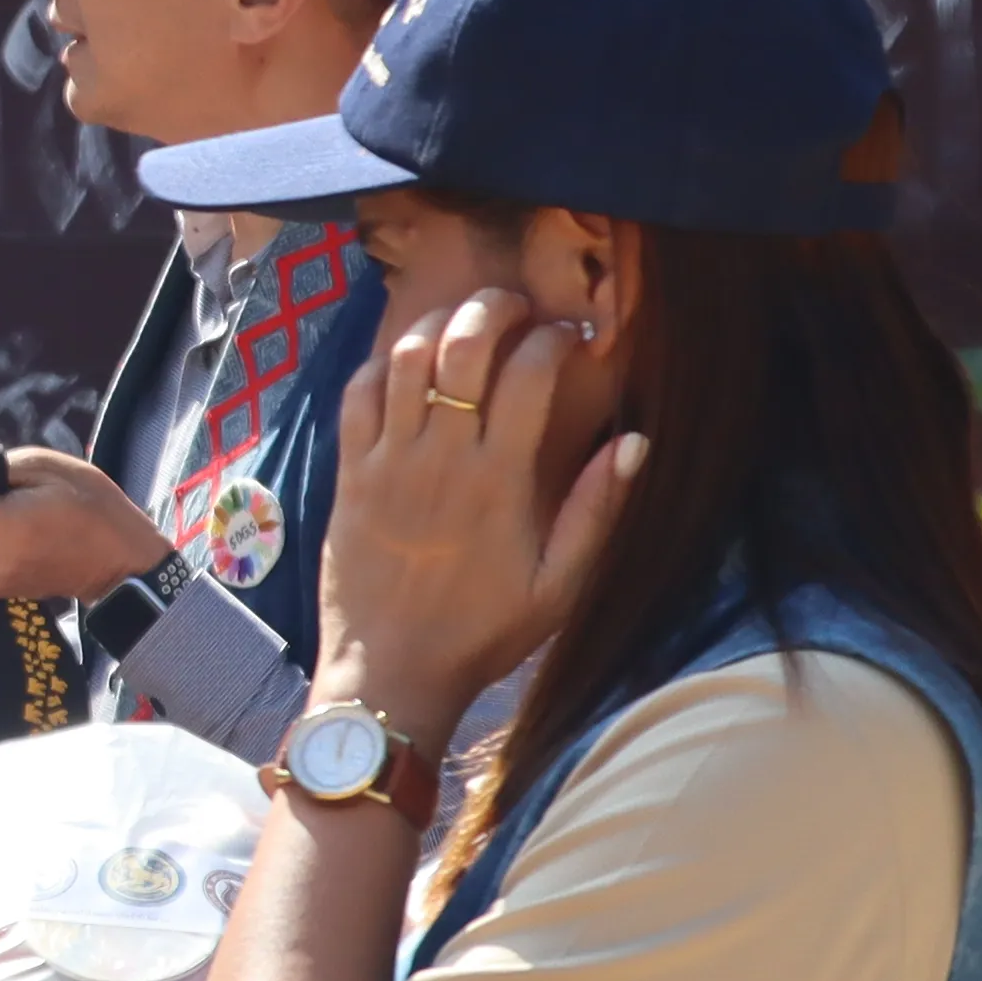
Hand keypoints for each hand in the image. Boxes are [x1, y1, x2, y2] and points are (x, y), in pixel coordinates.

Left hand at [312, 292, 637, 742]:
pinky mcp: (348, 474)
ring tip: (460, 322)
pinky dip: (380, 365)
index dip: (555, 337)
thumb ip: (596, 511)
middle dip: (493, 307)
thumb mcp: (558, 585)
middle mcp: (440, 457)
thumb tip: (632, 443)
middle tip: (515, 307)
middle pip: (461, 343)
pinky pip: (356, 396)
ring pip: (403, 357)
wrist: (389, 673)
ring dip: (435, 323)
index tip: (570, 336)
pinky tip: (404, 366)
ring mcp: (387, 461)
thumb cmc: (481, 634)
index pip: (530, 371)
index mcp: (500, 479)